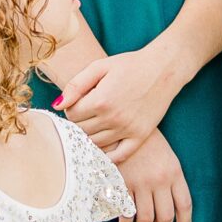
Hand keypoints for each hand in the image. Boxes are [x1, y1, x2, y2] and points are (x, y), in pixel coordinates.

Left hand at [58, 45, 176, 157]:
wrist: (164, 69)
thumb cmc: (130, 64)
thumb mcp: (100, 66)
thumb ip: (76, 85)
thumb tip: (57, 105)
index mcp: (100, 100)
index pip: (71, 116)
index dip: (70, 109)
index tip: (77, 103)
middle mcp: (112, 118)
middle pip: (81, 131)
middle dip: (78, 123)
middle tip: (84, 115)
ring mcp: (127, 130)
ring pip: (95, 144)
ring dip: (89, 137)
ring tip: (92, 126)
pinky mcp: (140, 136)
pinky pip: (119, 156)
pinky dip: (107, 157)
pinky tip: (103, 149)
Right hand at [111, 128, 191, 221]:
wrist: (124, 125)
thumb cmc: (146, 142)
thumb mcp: (167, 157)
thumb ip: (171, 179)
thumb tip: (172, 206)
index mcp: (174, 172)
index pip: (184, 204)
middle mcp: (160, 180)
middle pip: (166, 216)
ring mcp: (141, 182)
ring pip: (146, 218)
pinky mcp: (122, 182)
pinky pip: (126, 209)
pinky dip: (125, 221)